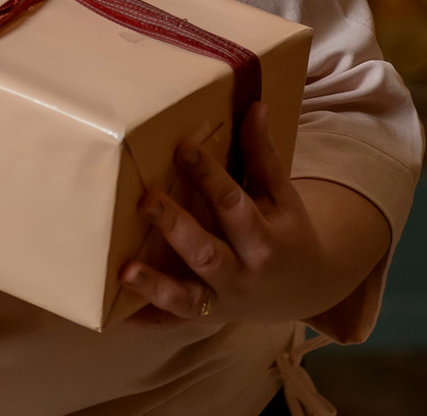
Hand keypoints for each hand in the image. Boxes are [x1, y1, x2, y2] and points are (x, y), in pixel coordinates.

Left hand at [121, 103, 389, 325]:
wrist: (309, 289)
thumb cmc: (286, 231)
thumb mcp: (282, 197)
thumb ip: (263, 156)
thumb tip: (254, 104)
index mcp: (265, 239)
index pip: (234, 204)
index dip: (210, 175)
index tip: (183, 146)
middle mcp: (244, 273)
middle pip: (208, 252)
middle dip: (177, 228)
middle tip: (145, 200)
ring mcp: (223, 300)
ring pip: (188, 298)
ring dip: (156, 286)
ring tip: (125, 270)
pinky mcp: (205, 316)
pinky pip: (174, 322)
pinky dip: (150, 319)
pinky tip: (118, 314)